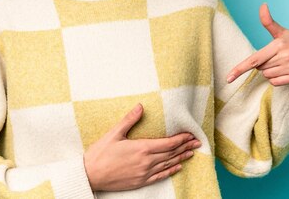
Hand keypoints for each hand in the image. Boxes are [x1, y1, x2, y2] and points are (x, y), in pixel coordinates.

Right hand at [83, 103, 200, 190]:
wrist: (90, 175)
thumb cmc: (100, 153)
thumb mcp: (114, 133)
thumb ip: (129, 120)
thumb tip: (141, 106)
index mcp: (141, 148)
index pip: (167, 143)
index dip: (181, 138)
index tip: (191, 134)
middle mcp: (146, 162)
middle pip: (171, 153)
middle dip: (185, 146)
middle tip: (197, 142)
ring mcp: (144, 173)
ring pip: (167, 164)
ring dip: (181, 157)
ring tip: (191, 152)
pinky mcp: (140, 181)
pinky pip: (160, 176)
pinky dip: (170, 170)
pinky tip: (177, 167)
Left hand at [226, 3, 288, 85]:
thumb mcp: (283, 32)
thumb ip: (269, 21)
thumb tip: (263, 5)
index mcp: (278, 45)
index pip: (254, 59)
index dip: (240, 68)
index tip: (228, 78)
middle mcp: (284, 57)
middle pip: (260, 68)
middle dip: (264, 63)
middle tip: (276, 56)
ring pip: (267, 75)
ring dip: (271, 71)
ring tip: (283, 62)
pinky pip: (276, 83)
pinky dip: (277, 79)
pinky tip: (286, 70)